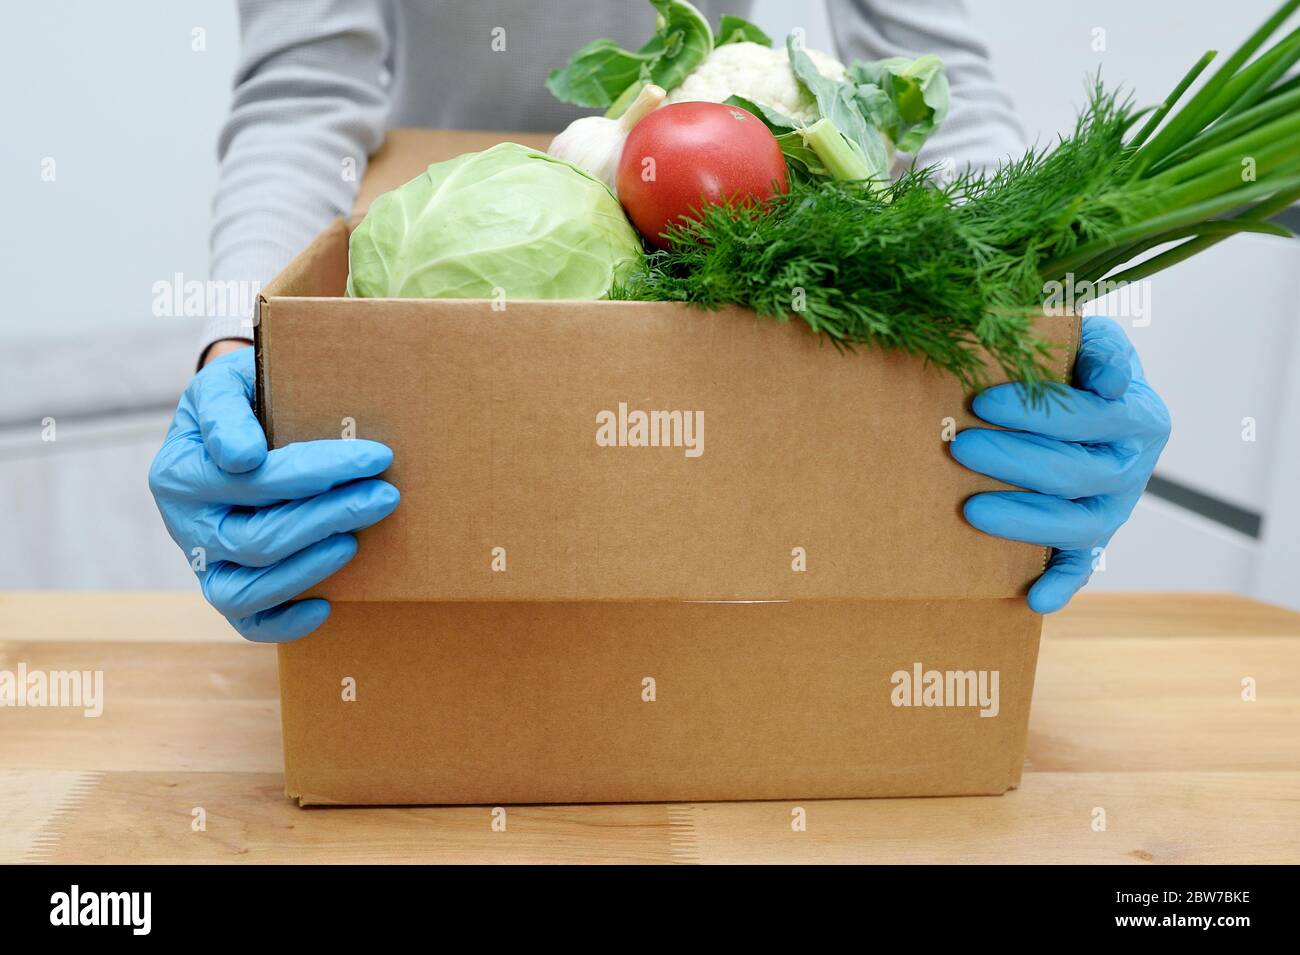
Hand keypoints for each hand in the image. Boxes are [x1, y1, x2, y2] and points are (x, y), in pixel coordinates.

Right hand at [149, 346, 398, 640]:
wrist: (234, 428)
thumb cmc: (241, 404)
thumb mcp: (227, 384)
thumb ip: (225, 409)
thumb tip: (243, 457)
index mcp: (181, 472)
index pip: (254, 479)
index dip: (317, 470)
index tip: (376, 455)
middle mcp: (187, 524)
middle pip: (257, 537)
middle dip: (330, 516)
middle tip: (386, 495)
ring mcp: (205, 563)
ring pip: (247, 589)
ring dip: (309, 569)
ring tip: (355, 542)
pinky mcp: (226, 589)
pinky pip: (248, 623)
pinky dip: (285, 623)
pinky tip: (328, 604)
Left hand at [950, 316, 1170, 613]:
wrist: (1086, 398)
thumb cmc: (1076, 367)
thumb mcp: (1091, 340)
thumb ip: (1100, 349)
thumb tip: (1109, 380)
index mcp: (1138, 418)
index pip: (1088, 418)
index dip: (1035, 412)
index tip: (982, 402)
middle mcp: (1130, 469)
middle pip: (1074, 474)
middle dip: (1012, 462)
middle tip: (960, 448)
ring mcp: (1112, 509)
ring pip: (1074, 527)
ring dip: (1022, 521)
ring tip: (969, 509)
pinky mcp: (1091, 539)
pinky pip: (1080, 568)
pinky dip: (1061, 585)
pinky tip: (1033, 599)